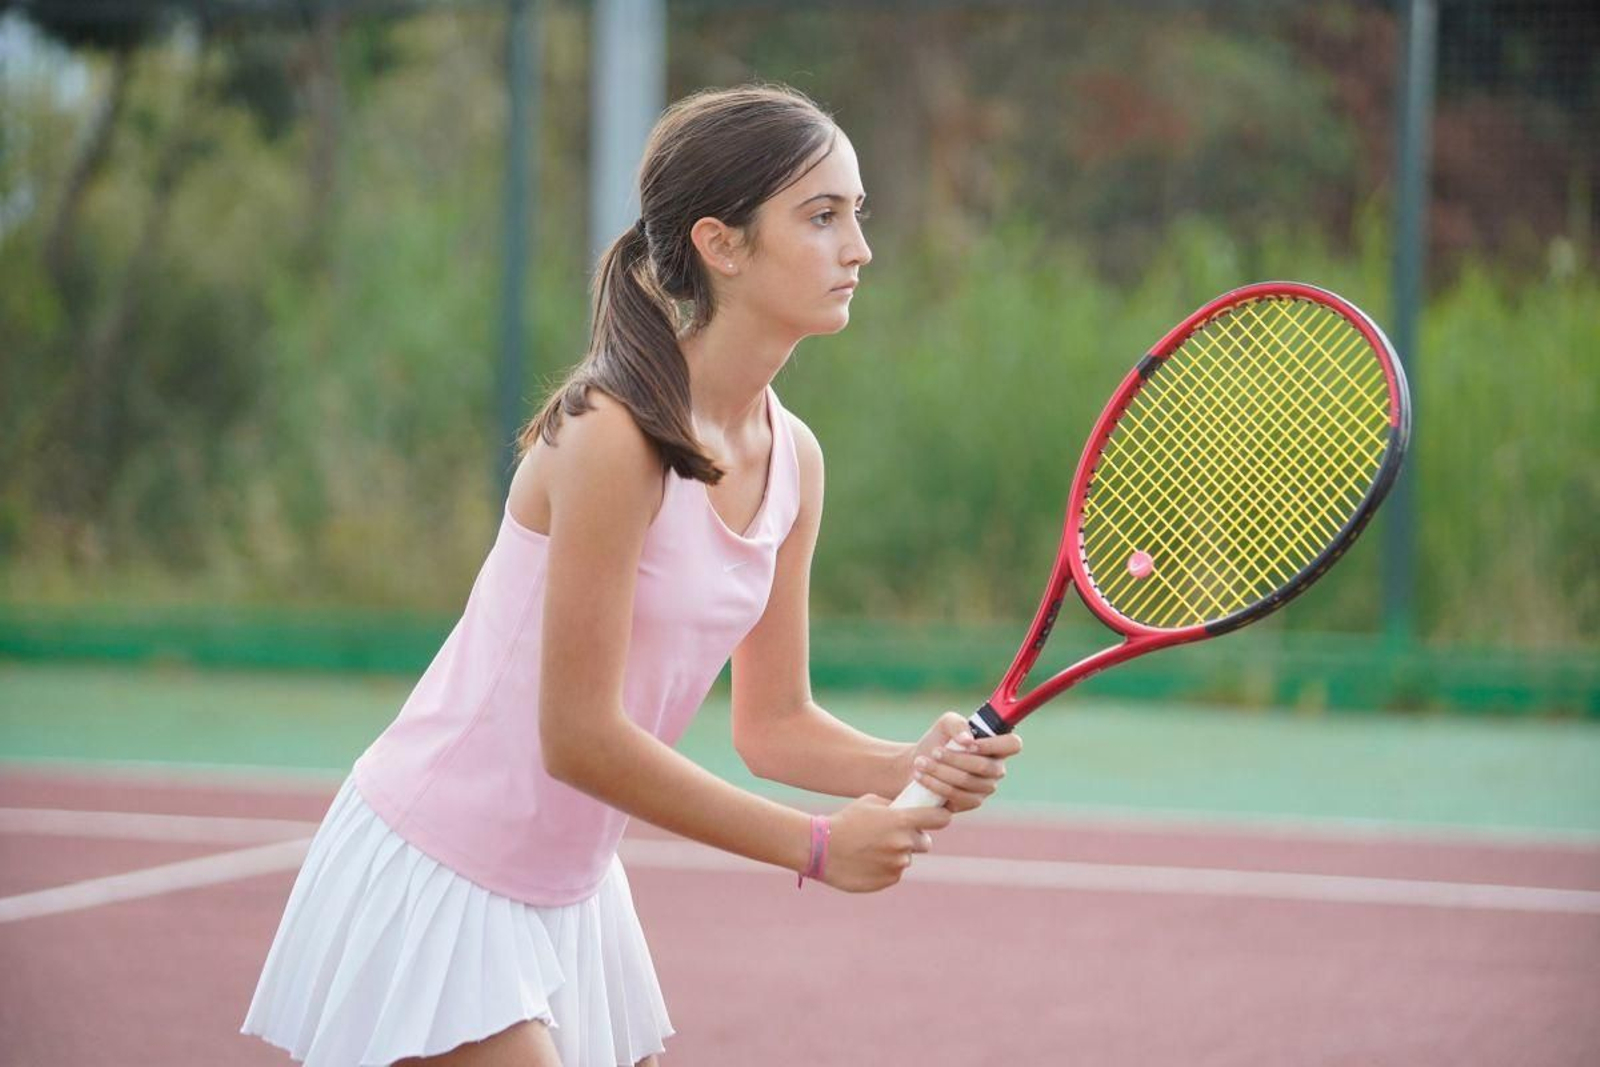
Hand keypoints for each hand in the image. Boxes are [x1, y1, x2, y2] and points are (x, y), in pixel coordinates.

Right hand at [822, 795, 951, 891]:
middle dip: (915, 839)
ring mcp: (897, 864)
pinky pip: (894, 873)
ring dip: (896, 854)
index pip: (940, 819)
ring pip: (906, 859)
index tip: (940, 817)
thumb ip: (894, 806)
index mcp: (901, 821)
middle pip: (925, 843)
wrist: (820, 849)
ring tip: (872, 849)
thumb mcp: (869, 802)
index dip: (941, 817)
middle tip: (897, 836)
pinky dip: (885, 868)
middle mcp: (904, 843)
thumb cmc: (844, 821)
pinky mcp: (888, 880)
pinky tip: (866, 861)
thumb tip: (908, 808)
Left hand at [905, 711, 1023, 813]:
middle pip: (985, 766)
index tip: (969, 744)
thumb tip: (967, 739)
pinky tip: (921, 776)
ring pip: (968, 781)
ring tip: (920, 762)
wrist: (918, 764)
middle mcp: (996, 768)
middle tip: (934, 751)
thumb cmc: (938, 740)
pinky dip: (935, 784)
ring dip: (940, 771)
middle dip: (955, 758)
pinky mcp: (971, 802)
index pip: (1013, 744)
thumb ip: (957, 724)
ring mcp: (985, 788)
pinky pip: (956, 795)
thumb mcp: (945, 724)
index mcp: (997, 746)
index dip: (993, 745)